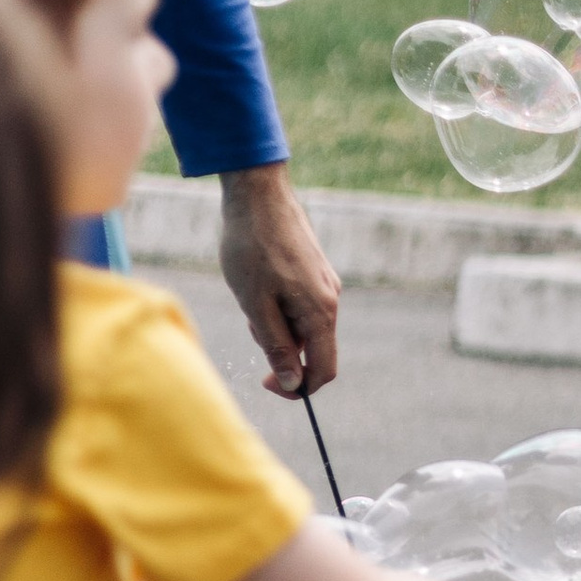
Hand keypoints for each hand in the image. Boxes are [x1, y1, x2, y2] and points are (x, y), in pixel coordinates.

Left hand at [220, 165, 340, 396]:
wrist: (258, 194)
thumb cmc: (252, 248)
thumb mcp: (256, 305)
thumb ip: (277, 346)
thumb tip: (294, 382)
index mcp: (320, 313)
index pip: (323, 369)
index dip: (298, 387)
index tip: (266, 382)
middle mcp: (331, 299)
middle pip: (312, 347)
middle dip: (280, 348)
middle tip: (249, 323)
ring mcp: (324, 282)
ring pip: (303, 324)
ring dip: (276, 324)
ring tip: (249, 295)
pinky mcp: (314, 269)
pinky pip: (301, 303)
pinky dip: (278, 305)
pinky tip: (257, 282)